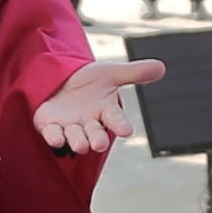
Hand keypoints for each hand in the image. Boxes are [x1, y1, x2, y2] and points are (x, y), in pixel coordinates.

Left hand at [37, 56, 162, 154]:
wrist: (58, 80)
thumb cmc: (87, 80)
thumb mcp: (109, 73)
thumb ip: (134, 73)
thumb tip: (161, 67)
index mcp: (106, 111)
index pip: (116, 119)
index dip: (121, 125)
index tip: (127, 131)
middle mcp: (89, 122)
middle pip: (95, 134)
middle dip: (97, 139)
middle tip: (99, 144)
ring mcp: (70, 126)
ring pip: (75, 137)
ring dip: (78, 141)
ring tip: (81, 145)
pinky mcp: (50, 126)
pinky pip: (53, 134)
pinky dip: (54, 137)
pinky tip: (56, 139)